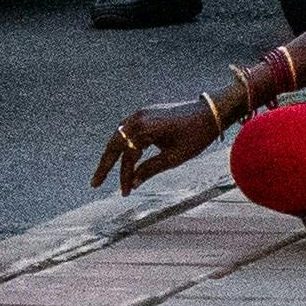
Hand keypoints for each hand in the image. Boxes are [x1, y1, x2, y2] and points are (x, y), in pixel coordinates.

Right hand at [94, 95, 229, 193]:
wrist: (211, 112)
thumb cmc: (196, 135)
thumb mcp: (175, 157)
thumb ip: (151, 169)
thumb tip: (132, 182)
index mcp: (144, 126)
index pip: (127, 155)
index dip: (124, 175)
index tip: (126, 193)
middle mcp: (138, 117)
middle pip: (115, 143)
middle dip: (105, 165)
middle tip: (94, 184)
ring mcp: (142, 114)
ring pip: (120, 137)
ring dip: (113, 155)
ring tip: (105, 173)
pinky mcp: (147, 115)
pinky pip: (129, 132)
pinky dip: (124, 147)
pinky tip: (123, 160)